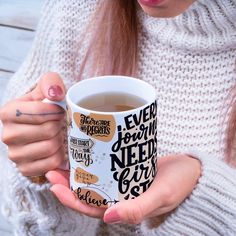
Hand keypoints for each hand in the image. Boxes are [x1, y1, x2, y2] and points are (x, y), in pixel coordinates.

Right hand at [0, 72, 65, 175]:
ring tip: (57, 134)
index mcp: (8, 112)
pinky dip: (59, 155)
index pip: (40, 112)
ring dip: (59, 140)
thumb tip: (55, 93)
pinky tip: (55, 147)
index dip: (56, 110)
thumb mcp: (45, 89)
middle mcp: (7, 135)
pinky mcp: (25, 168)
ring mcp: (15, 154)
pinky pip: (51, 163)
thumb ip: (50, 83)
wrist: (38, 127)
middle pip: (48, 130)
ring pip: (50, 147)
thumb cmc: (43, 107)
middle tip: (59, 123)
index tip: (59, 110)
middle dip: (59, 125)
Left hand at [46, 154, 200, 221]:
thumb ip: (137, 209)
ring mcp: (124, 182)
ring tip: (64, 159)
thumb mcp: (161, 197)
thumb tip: (108, 217)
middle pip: (89, 193)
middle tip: (53, 168)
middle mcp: (121, 196)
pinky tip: (88, 153)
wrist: (192, 171)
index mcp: (125, 207)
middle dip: (68, 183)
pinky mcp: (128, 170)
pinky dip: (95, 163)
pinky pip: (107, 168)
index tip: (55, 184)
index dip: (71, 199)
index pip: (91, 207)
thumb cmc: (180, 185)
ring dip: (79, 172)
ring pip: (96, 180)